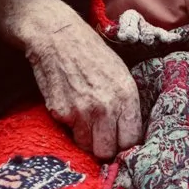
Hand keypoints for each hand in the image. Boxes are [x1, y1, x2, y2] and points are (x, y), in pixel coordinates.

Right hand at [0, 0, 141, 159]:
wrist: (57, 37)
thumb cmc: (91, 52)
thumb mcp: (121, 73)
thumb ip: (127, 103)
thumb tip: (130, 131)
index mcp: (126, 95)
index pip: (131, 140)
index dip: (125, 144)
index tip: (119, 140)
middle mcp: (106, 107)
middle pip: (108, 151)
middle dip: (105, 147)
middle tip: (101, 136)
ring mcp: (81, 112)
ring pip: (87, 147)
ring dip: (86, 138)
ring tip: (85, 119)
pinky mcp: (61, 113)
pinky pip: (69, 133)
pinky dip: (70, 125)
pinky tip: (70, 106)